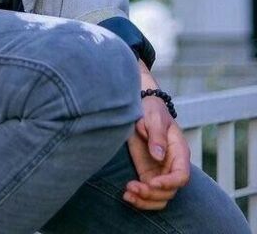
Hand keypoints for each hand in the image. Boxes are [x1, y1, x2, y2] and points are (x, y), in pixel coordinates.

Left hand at [124, 93, 190, 210]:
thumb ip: (157, 135)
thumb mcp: (154, 117)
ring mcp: (160, 172)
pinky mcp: (148, 174)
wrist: (141, 107)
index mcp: (179, 152)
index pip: (181, 175)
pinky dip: (139, 199)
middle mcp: (172, 166)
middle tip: (132, 187)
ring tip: (127, 194)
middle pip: (169, 192)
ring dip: (145, 201)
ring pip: (160, 198)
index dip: (169, 183)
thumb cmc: (152, 109)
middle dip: (152, 194)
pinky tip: (126, 195)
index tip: (152, 183)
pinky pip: (148, 194)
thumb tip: (159, 155)